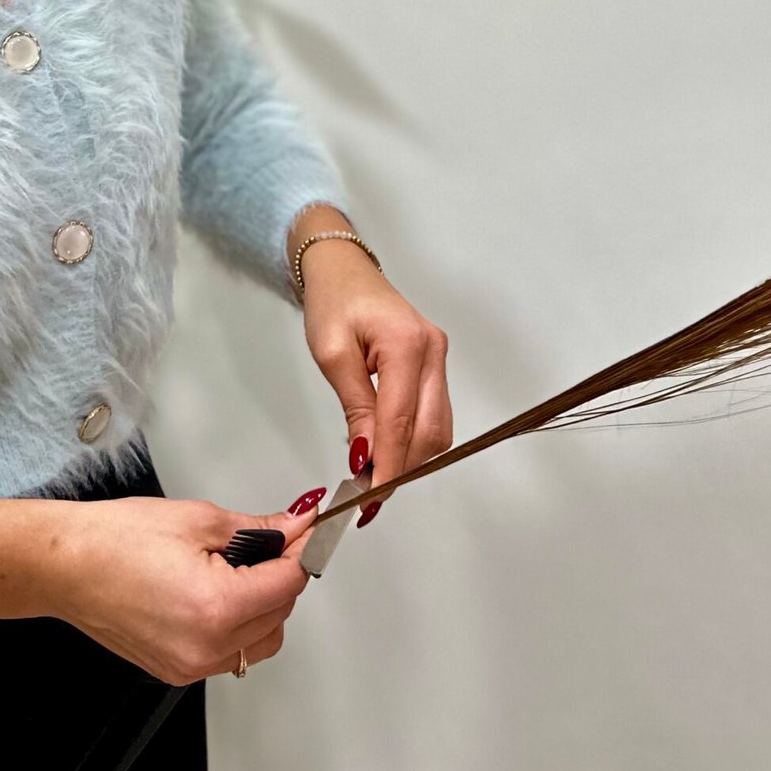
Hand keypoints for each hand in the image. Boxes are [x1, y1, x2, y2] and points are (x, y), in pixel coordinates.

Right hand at [28, 495, 322, 685]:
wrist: (67, 565)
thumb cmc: (117, 539)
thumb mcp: (199, 519)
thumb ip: (257, 528)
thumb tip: (293, 527)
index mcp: (217, 607)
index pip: (289, 582)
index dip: (304, 549)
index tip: (311, 528)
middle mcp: (206, 647)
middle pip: (281, 614)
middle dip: (284, 574)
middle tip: (274, 538)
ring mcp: (190, 665)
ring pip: (260, 641)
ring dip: (265, 605)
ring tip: (241, 566)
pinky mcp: (175, 671)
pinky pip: (229, 653)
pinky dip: (237, 625)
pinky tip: (219, 590)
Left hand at [298, 237, 452, 521]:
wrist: (343, 270)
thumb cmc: (333, 302)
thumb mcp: (331, 354)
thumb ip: (355, 407)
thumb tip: (366, 457)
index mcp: (406, 344)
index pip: (402, 421)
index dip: (388, 466)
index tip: (370, 500)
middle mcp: (433, 351)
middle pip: (430, 431)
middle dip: (402, 468)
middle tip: (368, 496)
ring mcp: (439, 357)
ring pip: (438, 428)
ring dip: (410, 458)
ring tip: (374, 476)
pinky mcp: (435, 364)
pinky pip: (434, 413)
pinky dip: (413, 439)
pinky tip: (387, 450)